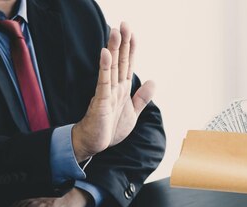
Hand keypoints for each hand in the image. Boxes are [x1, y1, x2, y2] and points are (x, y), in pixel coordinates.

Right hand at [72, 22, 154, 161]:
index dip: (131, 49)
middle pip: (119, 61)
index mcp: (122, 89)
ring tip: (114, 32)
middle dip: (122, 43)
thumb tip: (152, 81)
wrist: (94, 143)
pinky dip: (104, 68)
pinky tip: (105, 54)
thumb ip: (142, 98)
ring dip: (113, 49)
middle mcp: (114, 87)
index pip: (128, 65)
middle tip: (123, 23)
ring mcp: (107, 93)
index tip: (132, 33)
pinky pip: (103, 82)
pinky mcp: (101, 101)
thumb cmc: (110, 128)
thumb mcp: (132, 113)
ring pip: (111, 67)